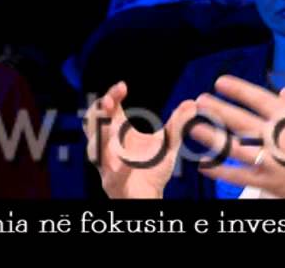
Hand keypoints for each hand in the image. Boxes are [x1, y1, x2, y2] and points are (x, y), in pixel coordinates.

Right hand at [82, 81, 196, 198]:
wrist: (151, 197)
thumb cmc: (153, 169)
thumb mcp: (168, 144)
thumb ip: (177, 125)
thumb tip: (192, 103)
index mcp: (117, 132)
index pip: (107, 108)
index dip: (111, 96)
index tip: (122, 87)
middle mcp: (107, 147)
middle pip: (92, 125)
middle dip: (98, 113)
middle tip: (108, 102)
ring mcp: (107, 166)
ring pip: (95, 150)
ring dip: (104, 137)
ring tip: (116, 126)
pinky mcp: (114, 185)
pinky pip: (113, 176)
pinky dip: (121, 169)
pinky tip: (129, 162)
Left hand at [189, 75, 284, 198]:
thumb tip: (282, 92)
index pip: (259, 98)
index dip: (237, 89)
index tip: (220, 82)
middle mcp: (279, 138)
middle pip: (241, 119)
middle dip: (218, 108)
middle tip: (200, 100)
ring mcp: (271, 161)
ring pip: (233, 146)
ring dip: (212, 135)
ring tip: (195, 125)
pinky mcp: (267, 182)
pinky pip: (237, 176)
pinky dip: (218, 171)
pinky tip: (203, 164)